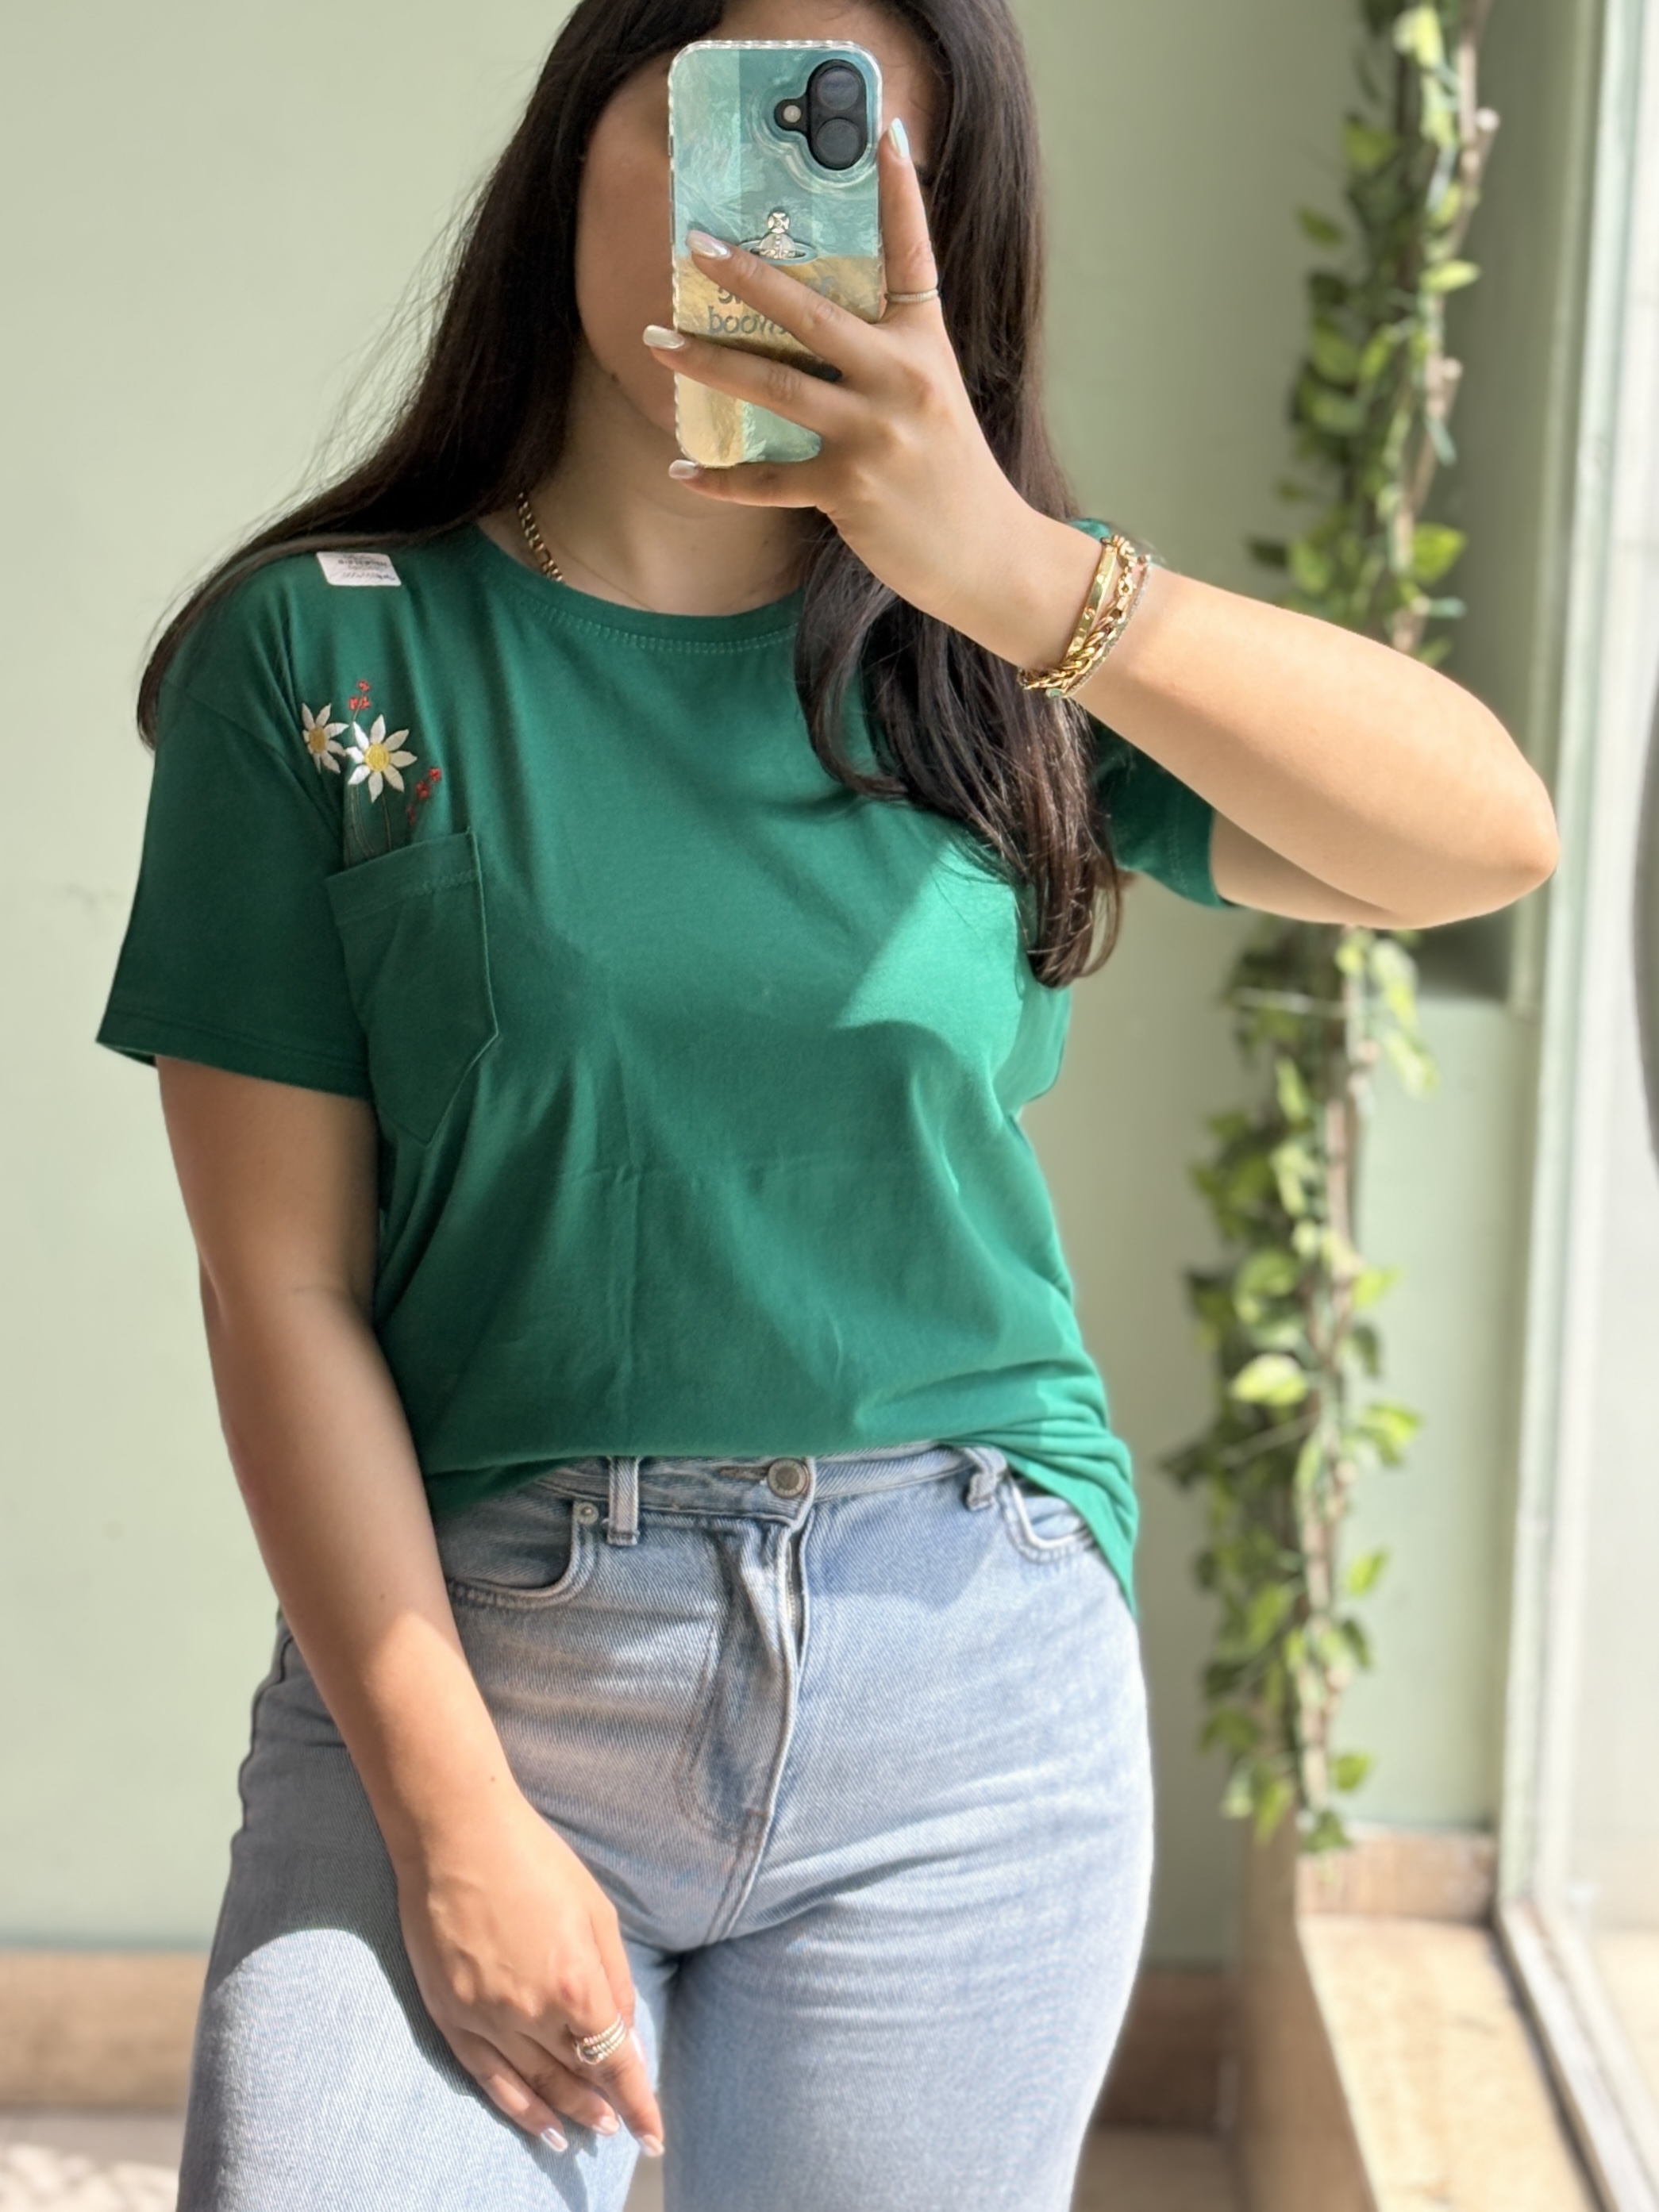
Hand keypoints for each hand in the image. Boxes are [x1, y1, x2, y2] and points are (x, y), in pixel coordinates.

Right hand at [395, 1787, 663, 2157]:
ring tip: (588, 2133)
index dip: (637, 2103)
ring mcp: (485, 2017)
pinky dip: (516, 2107)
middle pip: (576, 2076)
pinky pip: (487, 2077)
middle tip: (622, 2127)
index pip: (615, 2063)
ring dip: (565, 2112)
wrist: (455, 1833)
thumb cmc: (534, 1859)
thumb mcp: (595, 1911)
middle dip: (604, 2106)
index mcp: (574, 1982)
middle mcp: (529, 2011)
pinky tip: (538, 2123)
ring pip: (533, 2085)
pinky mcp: (450, 2014)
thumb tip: (627, 2035)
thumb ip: (614, 1979)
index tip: (653, 2132)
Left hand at [645, 119, 1095, 669]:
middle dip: (747, 277)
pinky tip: (683, 467)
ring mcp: (874, 436)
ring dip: (707, 364)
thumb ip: (888, 354)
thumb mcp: (935, 398)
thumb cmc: (953, 476)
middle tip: (695, 245)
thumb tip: (816, 325)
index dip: (902, 192)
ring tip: (657, 340)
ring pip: (775, 386)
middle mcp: (902, 380)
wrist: (989, 557)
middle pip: (812, 313)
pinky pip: (768, 479)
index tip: (884, 132)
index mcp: (926, 345)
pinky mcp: (849, 491)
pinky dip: (720, 478)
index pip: (914, 254)